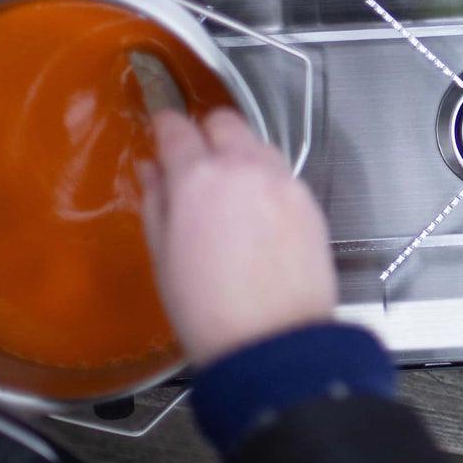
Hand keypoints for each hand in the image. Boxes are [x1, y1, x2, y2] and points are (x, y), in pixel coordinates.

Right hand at [140, 108, 337, 366]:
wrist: (274, 341)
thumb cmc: (209, 310)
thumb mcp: (163, 257)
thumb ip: (156, 202)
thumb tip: (152, 171)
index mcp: (198, 178)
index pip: (177, 128)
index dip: (165, 125)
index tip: (162, 129)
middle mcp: (244, 168)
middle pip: (224, 121)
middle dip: (206, 132)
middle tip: (195, 159)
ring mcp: (282, 181)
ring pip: (257, 143)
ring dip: (239, 153)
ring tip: (228, 191)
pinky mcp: (309, 200)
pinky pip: (282, 173)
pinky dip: (266, 180)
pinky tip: (257, 213)